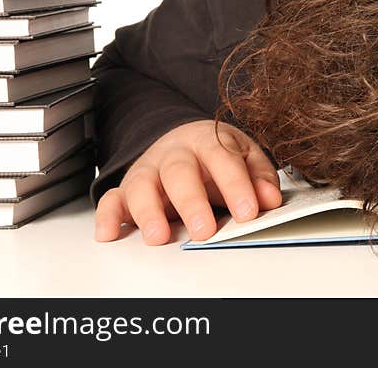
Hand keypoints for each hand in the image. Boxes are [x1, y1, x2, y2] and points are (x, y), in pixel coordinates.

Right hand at [94, 120, 282, 244]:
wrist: (184, 140)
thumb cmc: (216, 155)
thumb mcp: (244, 156)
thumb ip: (259, 176)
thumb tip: (270, 199)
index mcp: (207, 140)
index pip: (222, 158)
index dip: (235, 184)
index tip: (248, 211)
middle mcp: (174, 153)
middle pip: (179, 172)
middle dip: (191, 202)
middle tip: (205, 231)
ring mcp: (148, 170)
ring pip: (141, 184)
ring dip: (148, 212)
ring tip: (159, 237)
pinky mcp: (126, 189)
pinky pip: (111, 199)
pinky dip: (107, 216)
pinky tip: (109, 233)